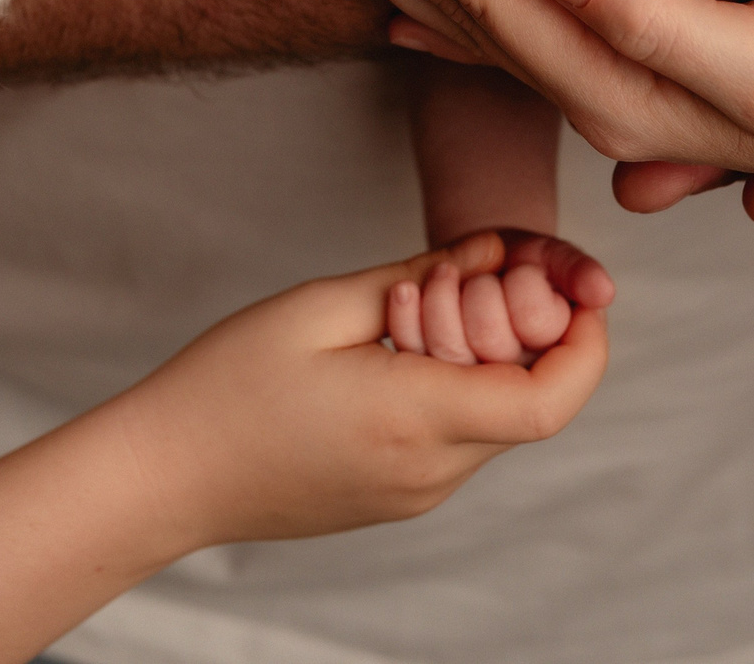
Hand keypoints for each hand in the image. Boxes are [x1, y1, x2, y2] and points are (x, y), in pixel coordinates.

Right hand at [105, 233, 607, 545]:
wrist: (166, 475)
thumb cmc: (228, 384)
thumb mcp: (321, 305)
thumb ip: (418, 275)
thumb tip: (494, 252)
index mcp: (414, 417)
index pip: (549, 401)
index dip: (586, 348)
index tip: (584, 296)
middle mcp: (429, 470)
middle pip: (529, 407)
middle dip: (527, 336)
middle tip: (466, 281)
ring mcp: (413, 495)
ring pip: (494, 423)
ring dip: (486, 363)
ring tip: (408, 316)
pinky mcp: (395, 501)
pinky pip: (457, 442)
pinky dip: (455, 390)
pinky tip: (393, 355)